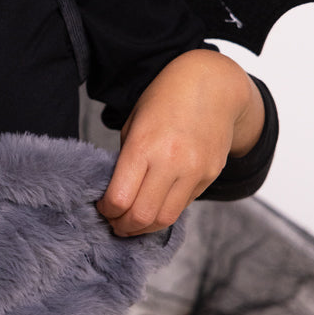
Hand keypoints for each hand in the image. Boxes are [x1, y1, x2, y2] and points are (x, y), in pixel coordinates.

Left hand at [97, 49, 263, 236]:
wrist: (213, 85)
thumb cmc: (164, 98)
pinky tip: (153, 208)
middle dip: (123, 227)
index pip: (120, 197)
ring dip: (144, 228)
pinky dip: (165, 213)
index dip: (106, 210)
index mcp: (144, 145)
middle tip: (113, 224)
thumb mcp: (134, 122)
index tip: (101, 208)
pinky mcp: (209, 176)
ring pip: (165, 218)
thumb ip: (126, 158)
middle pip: (142, 216)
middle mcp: (171, 161)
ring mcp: (194, 171)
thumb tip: (116, 193)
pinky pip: (183, 206)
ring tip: (131, 225)